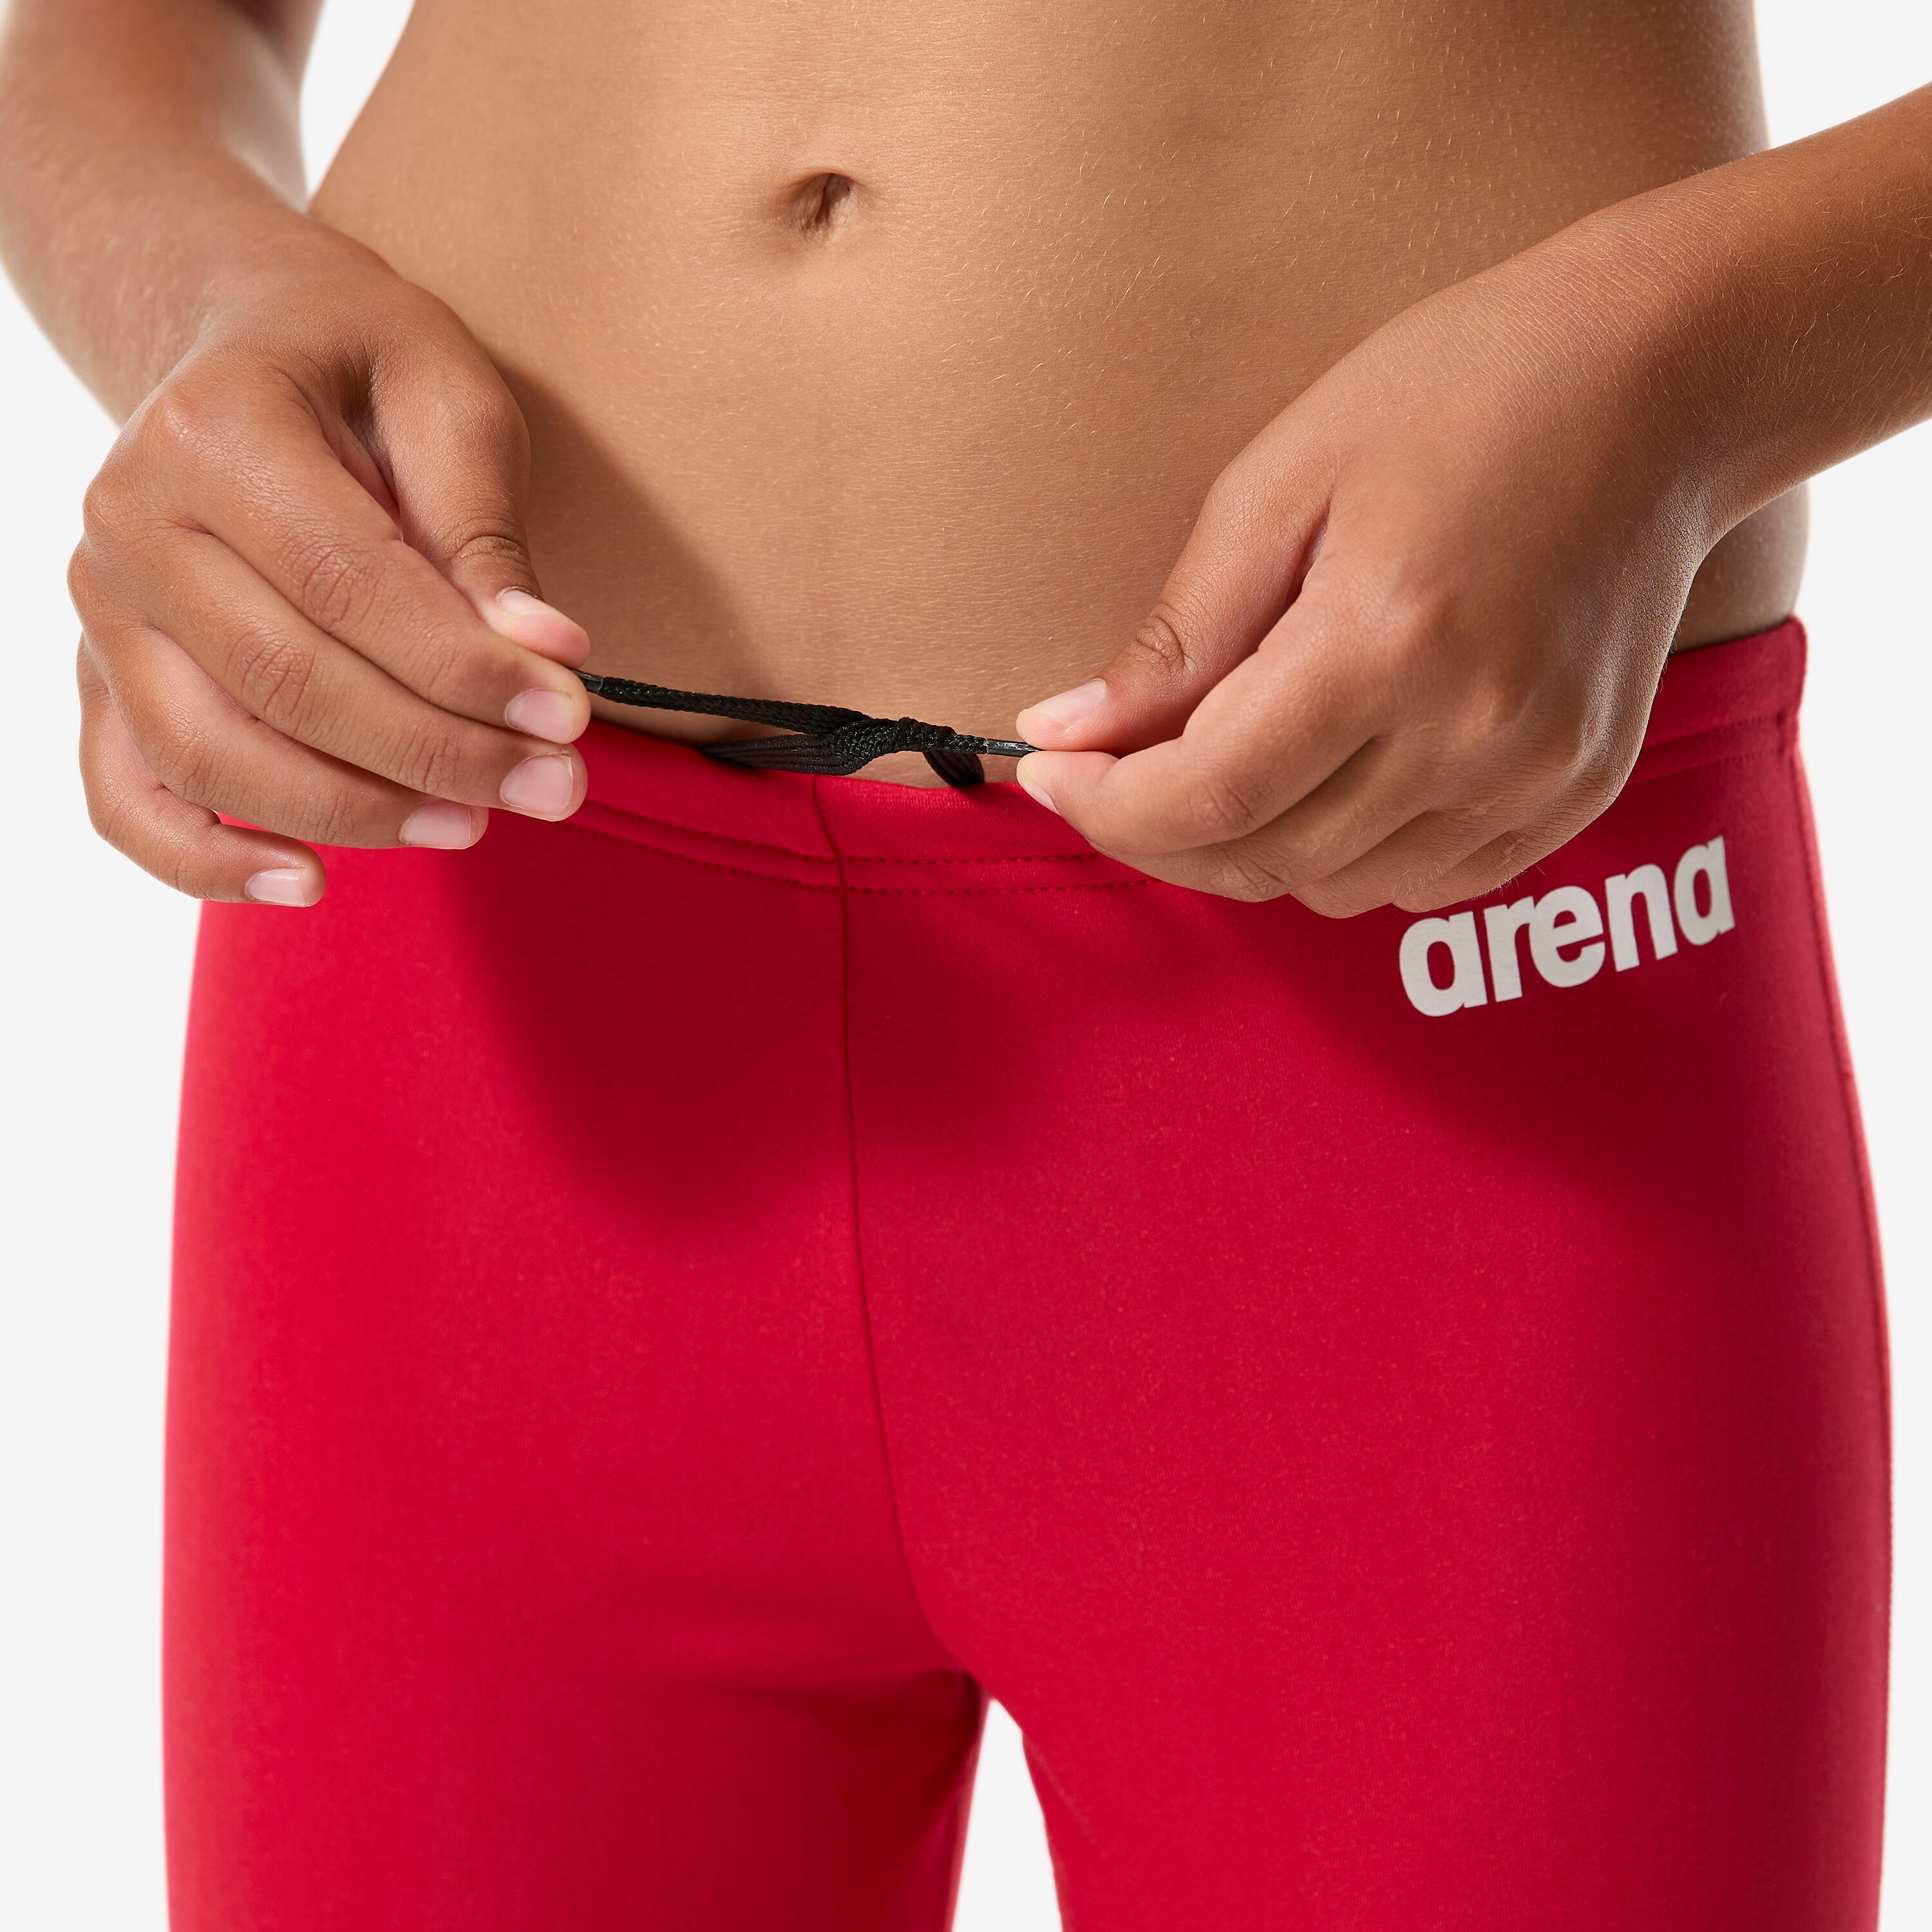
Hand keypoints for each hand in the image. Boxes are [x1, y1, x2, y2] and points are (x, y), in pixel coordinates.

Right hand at [70, 230, 592, 905]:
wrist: (239, 340)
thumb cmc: (359, 365)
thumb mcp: (448, 393)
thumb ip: (485, 528)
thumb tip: (543, 654)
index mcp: (213, 428)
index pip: (349, 584)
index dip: (463, 668)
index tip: (566, 719)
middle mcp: (130, 520)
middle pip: (286, 679)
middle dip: (436, 752)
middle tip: (557, 789)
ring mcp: (103, 607)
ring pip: (211, 752)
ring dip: (351, 811)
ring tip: (474, 825)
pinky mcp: (100, 673)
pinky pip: (128, 794)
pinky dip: (203, 859)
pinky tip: (307, 883)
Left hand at [1013, 235, 1719, 914]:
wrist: (1666, 383)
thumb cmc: (1462, 391)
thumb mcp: (1282, 481)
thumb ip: (1177, 634)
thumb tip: (1069, 735)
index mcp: (1388, 640)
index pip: (1209, 794)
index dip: (1107, 807)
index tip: (1048, 776)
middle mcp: (1472, 732)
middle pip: (1263, 858)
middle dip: (1157, 836)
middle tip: (1105, 777)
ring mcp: (1537, 775)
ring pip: (1336, 888)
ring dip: (1247, 850)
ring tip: (1213, 769)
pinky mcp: (1577, 791)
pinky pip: (1425, 884)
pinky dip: (1347, 857)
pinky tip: (1323, 781)